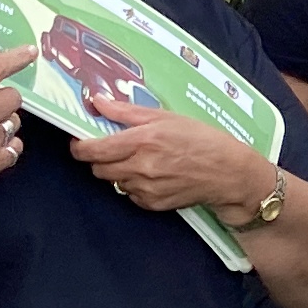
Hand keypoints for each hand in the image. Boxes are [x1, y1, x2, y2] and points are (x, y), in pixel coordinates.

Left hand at [71, 98, 278, 216]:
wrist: (228, 173)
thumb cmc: (201, 139)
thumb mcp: (165, 116)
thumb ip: (126, 111)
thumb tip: (97, 102)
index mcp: (141, 141)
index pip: (92, 150)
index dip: (80, 147)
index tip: (80, 141)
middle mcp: (140, 167)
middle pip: (97, 169)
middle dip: (99, 159)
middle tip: (112, 149)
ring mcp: (146, 189)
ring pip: (114, 182)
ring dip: (118, 172)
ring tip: (140, 161)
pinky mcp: (152, 204)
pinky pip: (130, 194)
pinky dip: (134, 185)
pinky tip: (153, 175)